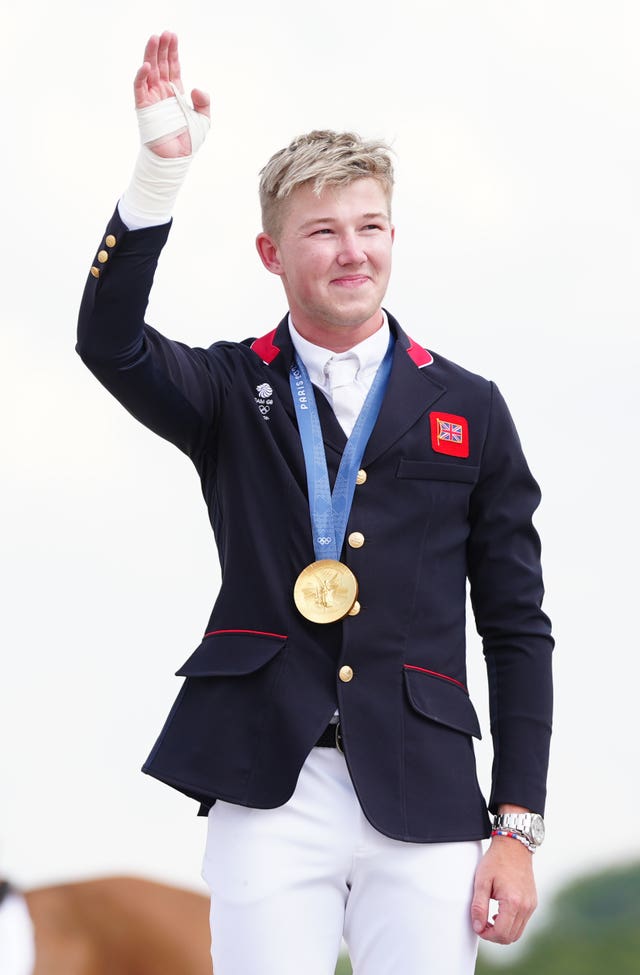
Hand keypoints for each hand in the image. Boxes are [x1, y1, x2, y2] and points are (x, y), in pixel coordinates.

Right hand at [133, 31, 209, 157]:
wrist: (177, 159)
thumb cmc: (188, 141)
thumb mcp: (204, 119)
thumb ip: (204, 102)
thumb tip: (196, 88)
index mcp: (175, 92)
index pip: (173, 66)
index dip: (173, 51)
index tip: (173, 36)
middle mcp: (162, 92)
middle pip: (160, 64)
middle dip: (162, 48)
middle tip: (164, 33)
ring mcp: (152, 98)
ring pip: (149, 71)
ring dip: (151, 55)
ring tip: (154, 39)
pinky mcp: (143, 107)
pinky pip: (140, 88)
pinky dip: (141, 76)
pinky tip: (146, 65)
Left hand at [470, 836, 537, 943]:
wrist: (513, 846)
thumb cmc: (496, 860)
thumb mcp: (481, 881)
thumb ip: (478, 906)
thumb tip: (478, 927)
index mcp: (513, 902)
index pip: (501, 933)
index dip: (486, 935)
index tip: (477, 927)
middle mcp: (525, 906)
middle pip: (510, 937)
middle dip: (494, 936)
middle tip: (482, 924)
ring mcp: (531, 905)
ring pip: (517, 933)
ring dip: (503, 932)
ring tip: (490, 919)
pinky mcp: (532, 902)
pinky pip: (522, 923)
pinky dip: (510, 924)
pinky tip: (499, 914)